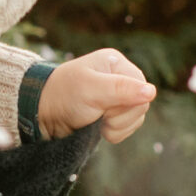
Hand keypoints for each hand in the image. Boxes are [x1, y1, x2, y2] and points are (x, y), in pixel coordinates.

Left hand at [39, 48, 155, 141]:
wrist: (43, 114)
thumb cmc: (64, 96)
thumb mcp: (91, 90)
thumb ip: (121, 89)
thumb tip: (151, 92)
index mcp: (116, 63)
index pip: (142, 89)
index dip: (126, 104)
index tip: (104, 107)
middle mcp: (119, 77)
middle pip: (141, 105)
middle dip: (119, 117)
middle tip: (98, 114)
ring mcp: (117, 96)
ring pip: (137, 118)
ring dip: (117, 126)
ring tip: (97, 121)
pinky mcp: (113, 113)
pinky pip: (129, 126)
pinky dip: (115, 132)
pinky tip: (100, 128)